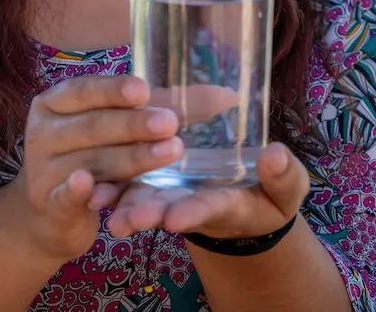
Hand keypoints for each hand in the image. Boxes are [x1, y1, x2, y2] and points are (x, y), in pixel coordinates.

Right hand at [5, 74, 182, 264]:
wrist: (52, 213)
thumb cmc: (93, 155)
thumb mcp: (117, 129)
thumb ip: (158, 108)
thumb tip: (224, 96)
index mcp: (56, 102)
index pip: (84, 89)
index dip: (113, 90)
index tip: (144, 90)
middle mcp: (44, 132)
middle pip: (92, 126)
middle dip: (133, 125)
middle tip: (170, 124)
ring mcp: (42, 171)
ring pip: (90, 162)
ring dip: (129, 158)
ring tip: (169, 153)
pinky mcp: (48, 207)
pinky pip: (63, 197)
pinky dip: (75, 192)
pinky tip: (89, 188)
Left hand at [104, 142, 308, 240]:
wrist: (243, 203)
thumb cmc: (268, 195)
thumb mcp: (285, 190)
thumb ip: (283, 177)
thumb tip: (276, 154)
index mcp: (227, 205)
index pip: (210, 208)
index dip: (193, 212)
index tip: (176, 219)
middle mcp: (193, 203)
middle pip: (168, 209)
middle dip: (147, 214)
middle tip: (127, 221)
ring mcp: (171, 194)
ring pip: (143, 201)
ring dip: (123, 207)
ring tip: (104, 215)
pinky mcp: (154, 182)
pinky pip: (130, 186)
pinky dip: (112, 190)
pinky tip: (89, 192)